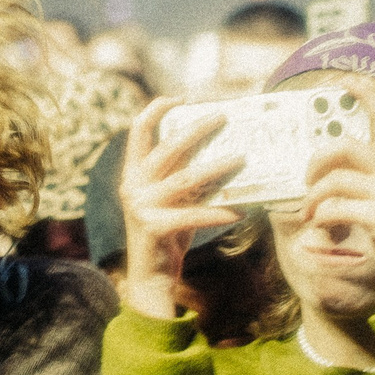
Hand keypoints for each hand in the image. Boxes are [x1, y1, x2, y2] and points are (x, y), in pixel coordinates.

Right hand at [116, 96, 239, 321]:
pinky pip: (194, 215)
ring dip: (216, 166)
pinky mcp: (155, 227)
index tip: (182, 98)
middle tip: (223, 116)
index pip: (139, 130)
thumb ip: (185, 177)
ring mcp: (141, 206)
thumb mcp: (172, 199)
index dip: (157, 109)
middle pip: (167, 147)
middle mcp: (133, 185)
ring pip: (184, 178)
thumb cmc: (167, 233)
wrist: (150, 277)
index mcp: (134, 173)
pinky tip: (241, 211)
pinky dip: (219, 212)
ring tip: (242, 158)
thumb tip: (221, 152)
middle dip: (196, 128)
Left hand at [296, 82, 374, 306]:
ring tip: (310, 212)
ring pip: (334, 180)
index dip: (365, 93)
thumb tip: (325, 162)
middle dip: (315, 162)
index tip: (345, 80)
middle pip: (343, 147)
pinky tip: (319, 225)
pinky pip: (335, 208)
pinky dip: (319, 216)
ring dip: (313, 198)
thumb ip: (365, 176)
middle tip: (307, 181)